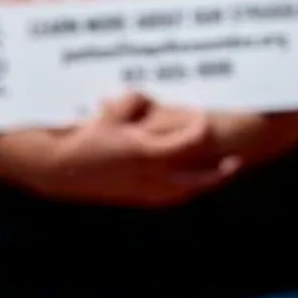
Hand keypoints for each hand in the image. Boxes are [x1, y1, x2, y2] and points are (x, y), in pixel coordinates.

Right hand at [42, 92, 240, 206]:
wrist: (60, 169)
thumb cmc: (85, 138)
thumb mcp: (111, 114)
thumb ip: (134, 102)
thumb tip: (149, 99)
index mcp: (147, 152)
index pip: (189, 141)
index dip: (199, 127)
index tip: (204, 116)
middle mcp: (150, 176)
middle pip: (198, 178)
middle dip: (220, 171)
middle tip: (237, 160)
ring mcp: (144, 191)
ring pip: (186, 191)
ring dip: (205, 183)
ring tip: (221, 173)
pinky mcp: (135, 198)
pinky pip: (169, 197)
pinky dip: (184, 190)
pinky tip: (191, 183)